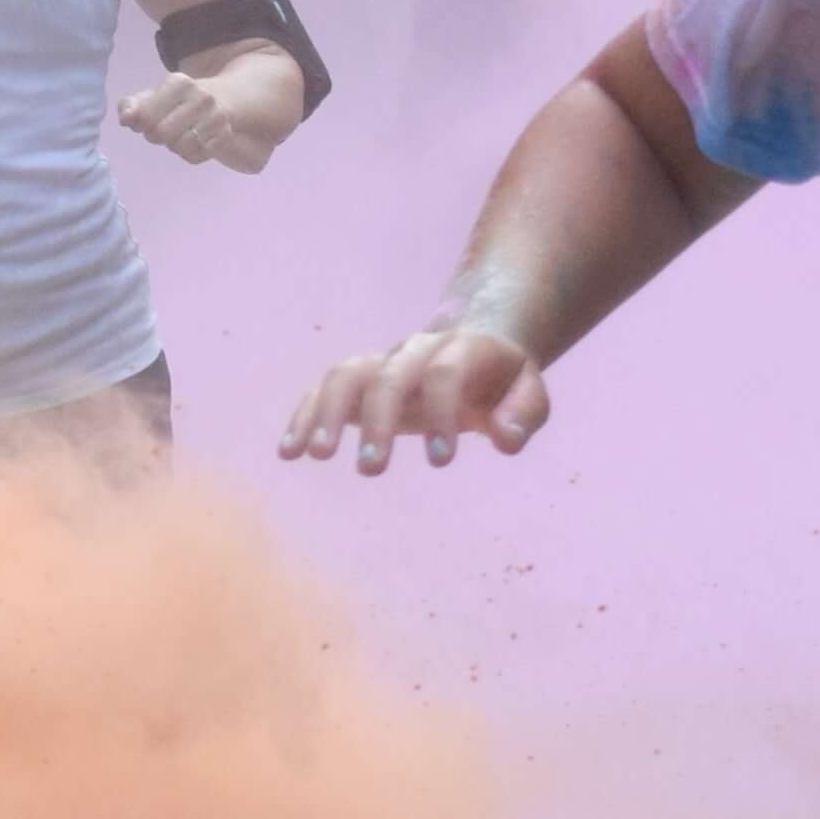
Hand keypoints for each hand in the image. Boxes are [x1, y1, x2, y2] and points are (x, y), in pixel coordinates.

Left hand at [119, 74, 241, 166]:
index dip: (140, 124)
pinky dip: (187, 154)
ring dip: (172, 146)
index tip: (143, 123)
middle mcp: (201, 98)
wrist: (223, 99)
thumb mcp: (154, 95)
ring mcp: (216, 118)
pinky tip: (190, 143)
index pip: (146, 115)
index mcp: (180, 83)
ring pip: (180, 148)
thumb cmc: (179, 100)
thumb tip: (125, 118)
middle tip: (160, 131)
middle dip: (155, 136)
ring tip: (176, 135)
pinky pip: (194, 157)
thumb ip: (132, 105)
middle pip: (162, 133)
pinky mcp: (224, 136)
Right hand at [279, 324, 551, 471]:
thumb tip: (504, 440)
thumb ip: (524, 413)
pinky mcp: (360, 379)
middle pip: (390, 376)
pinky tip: (290, 453)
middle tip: (372, 470)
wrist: (474, 348)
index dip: (441, 414)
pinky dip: (305, 415)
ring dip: (328, 412)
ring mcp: (384, 361)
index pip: (445, 374)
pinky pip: (325, 388)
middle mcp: (416, 350)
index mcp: (463, 349)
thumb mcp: (530, 392)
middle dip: (379, 421)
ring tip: (317, 456)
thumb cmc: (503, 383)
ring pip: (347, 375)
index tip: (441, 462)